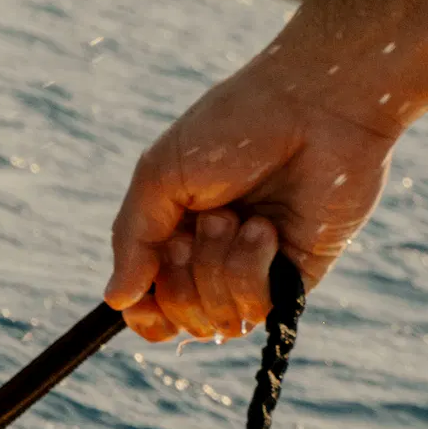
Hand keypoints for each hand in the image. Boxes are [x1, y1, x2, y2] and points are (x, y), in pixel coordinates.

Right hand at [104, 45, 398, 343]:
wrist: (312, 106)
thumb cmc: (234, 126)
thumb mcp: (162, 174)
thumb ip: (134, 239)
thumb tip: (115, 300)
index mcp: (178, 232)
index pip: (151, 306)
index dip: (145, 310)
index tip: (146, 284)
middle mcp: (217, 257)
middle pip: (181, 318)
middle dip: (181, 277)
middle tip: (205, 221)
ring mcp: (259, 269)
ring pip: (219, 321)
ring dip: (218, 268)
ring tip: (239, 217)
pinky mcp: (297, 274)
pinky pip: (259, 309)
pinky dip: (251, 270)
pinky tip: (266, 230)